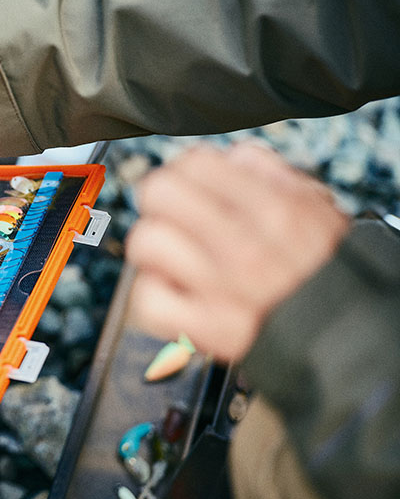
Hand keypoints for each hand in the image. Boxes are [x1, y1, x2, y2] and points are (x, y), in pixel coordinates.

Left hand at [125, 142, 348, 362]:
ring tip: (177, 263)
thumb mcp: (316, 207)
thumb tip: (226, 159)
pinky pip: (148, 299)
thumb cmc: (323, 271)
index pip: (195, 162)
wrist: (351, 339)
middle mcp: (247, 246)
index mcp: (275, 209)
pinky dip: (156, 299)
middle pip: (159, 192)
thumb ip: (270, 174)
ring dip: (155, 253)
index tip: (188, 190)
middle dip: (161, 205)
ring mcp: (224, 290)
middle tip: (173, 221)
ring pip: (147, 241)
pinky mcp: (209, 330)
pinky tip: (178, 296)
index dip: (185, 174)